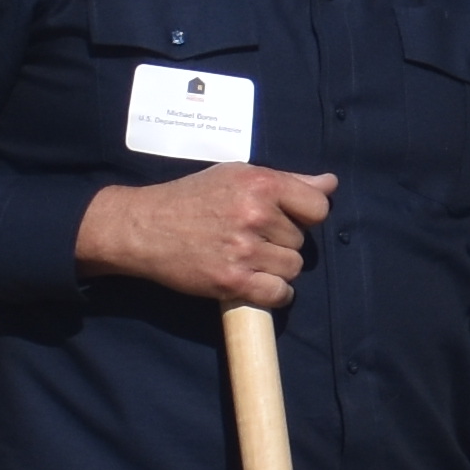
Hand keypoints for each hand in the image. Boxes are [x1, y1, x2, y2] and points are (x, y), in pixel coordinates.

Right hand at [76, 164, 336, 306]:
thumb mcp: (236, 176)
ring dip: (276, 267)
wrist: (139, 228)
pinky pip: (279, 293)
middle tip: (249, 237)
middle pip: (302, 240)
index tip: (286, 218)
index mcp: (261, 184)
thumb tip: (330, 184)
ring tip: (247, 257)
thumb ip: (287, 180)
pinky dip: (273, 292)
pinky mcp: (231, 280)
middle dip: (281, 241)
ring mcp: (243, 249)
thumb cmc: (190, 198)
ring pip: (292, 267)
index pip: (318, 207)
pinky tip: (256, 282)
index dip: (305, 215)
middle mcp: (255, 215)